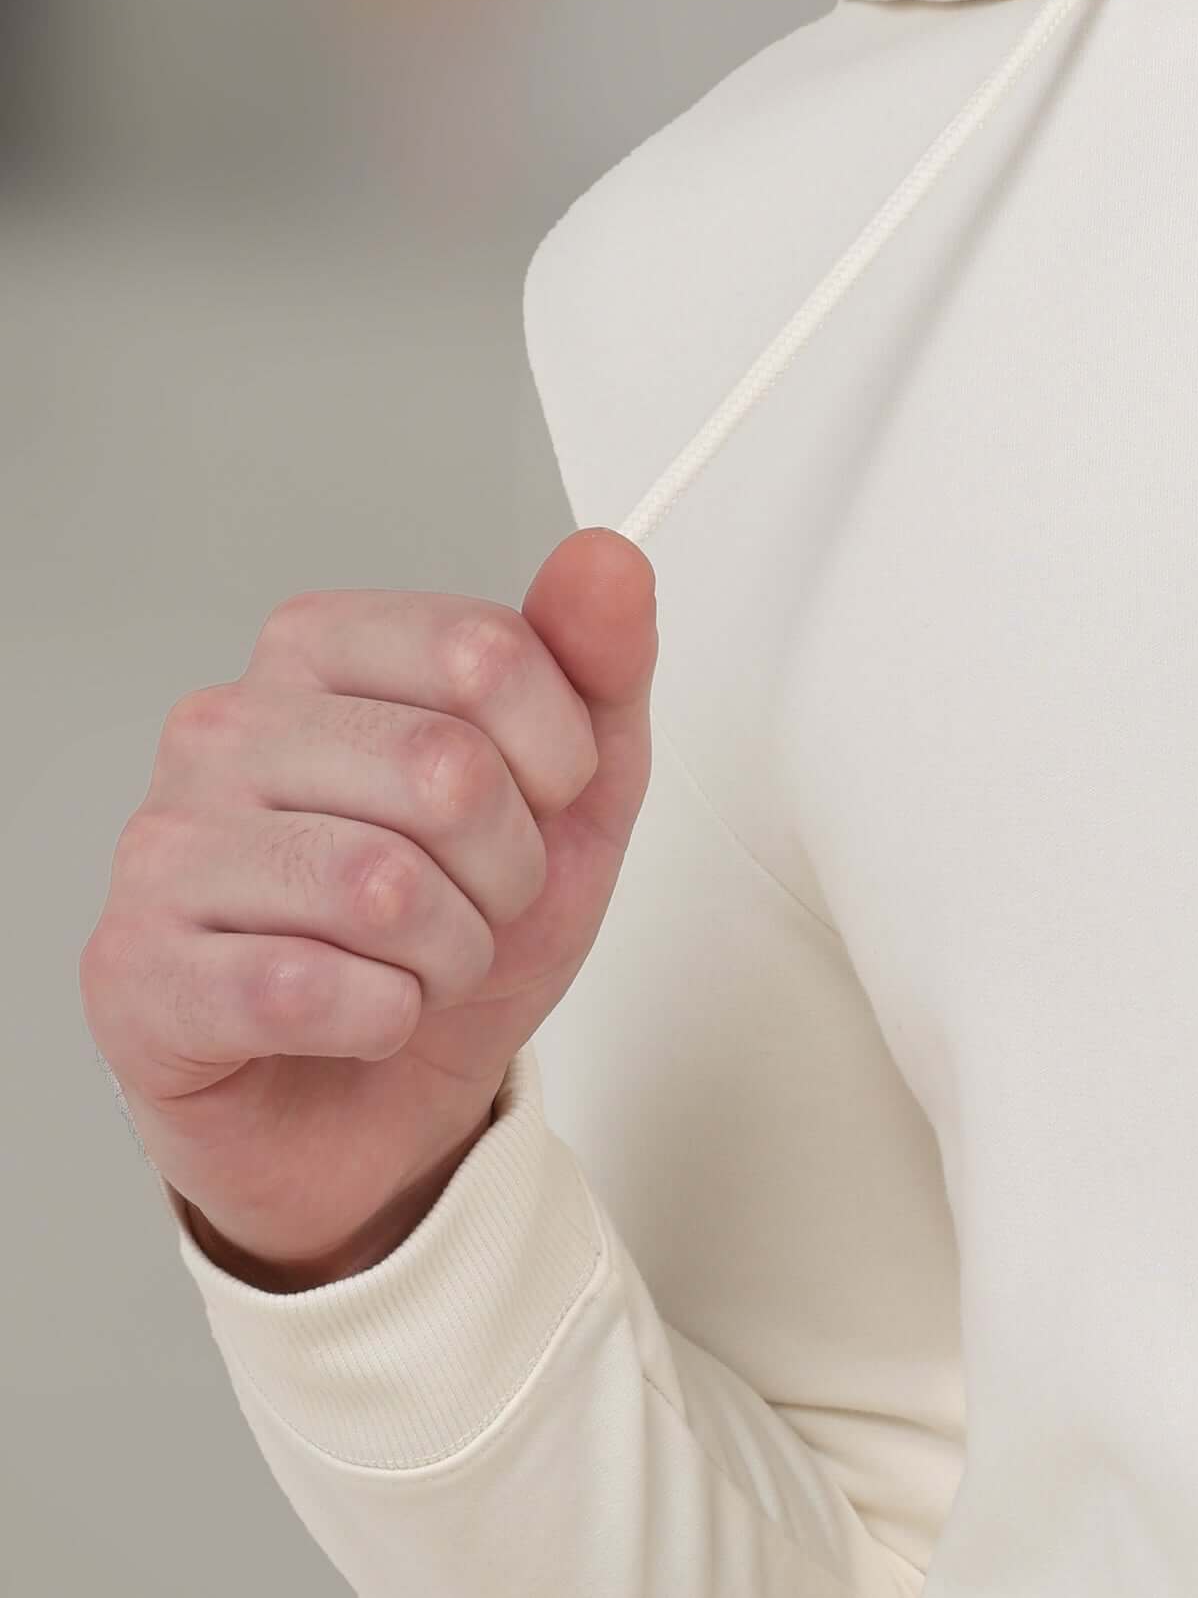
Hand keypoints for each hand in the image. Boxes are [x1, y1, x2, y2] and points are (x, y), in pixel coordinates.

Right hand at [80, 527, 655, 1286]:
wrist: (379, 1100)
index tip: (548, 799)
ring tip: (417, 961)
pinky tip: (355, 1014)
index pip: (483, 650)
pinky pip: (309, 989)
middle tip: (475, 904)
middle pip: (442, 770)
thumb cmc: (459, 920)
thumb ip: (600, 663)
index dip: (559, 752)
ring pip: (382, 887)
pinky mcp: (134, 969)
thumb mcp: (578, 790)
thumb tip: (602, 558)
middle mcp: (225, 727)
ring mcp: (165, 846)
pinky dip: (379, 1019)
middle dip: (507, 869)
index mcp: (320, 648)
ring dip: (447, 954)